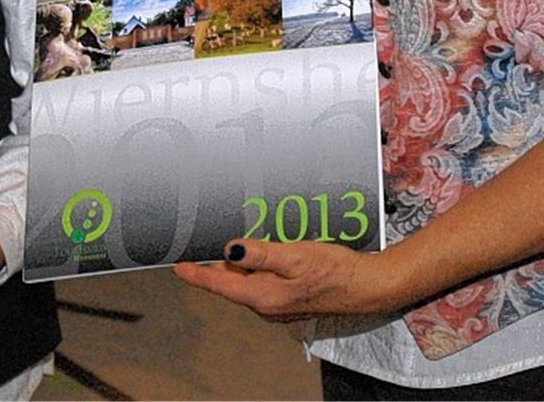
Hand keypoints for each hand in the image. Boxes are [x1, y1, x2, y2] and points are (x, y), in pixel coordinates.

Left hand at [174, 237, 400, 322]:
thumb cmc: (333, 271)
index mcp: (262, 296)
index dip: (197, 273)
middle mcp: (266, 305)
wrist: (364, 287)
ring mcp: (277, 304)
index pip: (220, 284)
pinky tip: (264, 251)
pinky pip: (263, 281)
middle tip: (207, 239)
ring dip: (240, 263)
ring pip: (247, 281)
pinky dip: (257, 267)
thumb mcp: (294, 256)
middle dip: (219, 262)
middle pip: (231, 281)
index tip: (178, 266)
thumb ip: (260, 254)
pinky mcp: (288, 298)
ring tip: (237, 241)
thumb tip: (229, 250)